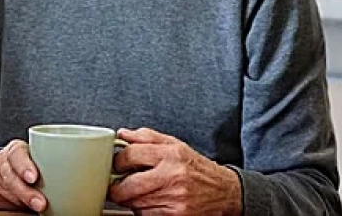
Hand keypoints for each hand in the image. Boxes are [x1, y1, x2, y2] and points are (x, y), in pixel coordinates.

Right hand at [0, 139, 46, 212]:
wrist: (1, 169)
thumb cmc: (28, 163)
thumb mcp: (37, 156)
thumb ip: (52, 161)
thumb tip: (82, 174)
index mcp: (15, 150)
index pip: (16, 154)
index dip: (24, 166)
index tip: (34, 178)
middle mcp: (1, 162)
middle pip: (10, 177)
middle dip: (26, 192)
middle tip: (41, 203)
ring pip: (7, 192)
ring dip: (23, 201)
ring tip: (37, 208)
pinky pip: (1, 202)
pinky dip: (13, 206)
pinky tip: (22, 207)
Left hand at [109, 128, 241, 215]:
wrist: (224, 192)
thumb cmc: (196, 167)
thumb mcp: (174, 144)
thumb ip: (147, 137)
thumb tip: (123, 135)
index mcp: (170, 154)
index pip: (130, 155)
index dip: (118, 161)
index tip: (117, 164)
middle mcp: (172, 176)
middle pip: (128, 186)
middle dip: (116, 187)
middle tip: (117, 184)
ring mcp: (175, 198)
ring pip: (134, 203)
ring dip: (130, 199)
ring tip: (139, 191)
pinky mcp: (176, 215)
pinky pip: (146, 215)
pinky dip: (142, 210)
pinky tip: (151, 201)